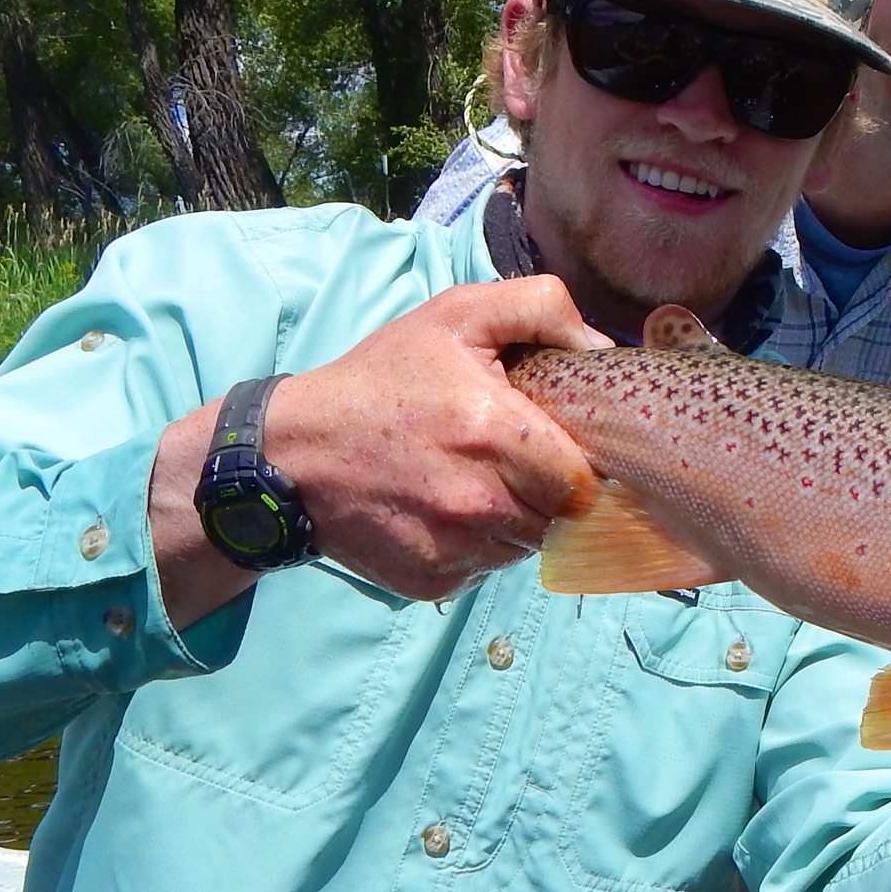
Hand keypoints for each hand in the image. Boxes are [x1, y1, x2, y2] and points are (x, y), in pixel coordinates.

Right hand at [152, 277, 608, 621]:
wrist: (290, 453)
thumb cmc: (382, 379)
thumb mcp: (457, 315)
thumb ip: (541, 309)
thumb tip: (600, 349)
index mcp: (499, 436)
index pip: (587, 478)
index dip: (580, 463)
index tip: (558, 444)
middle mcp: (483, 504)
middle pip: (562, 516)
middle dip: (549, 490)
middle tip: (515, 460)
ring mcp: (457, 551)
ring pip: (527, 547)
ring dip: (517, 521)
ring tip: (477, 482)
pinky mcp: (433, 582)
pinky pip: (487, 570)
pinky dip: (479, 547)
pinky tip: (446, 511)